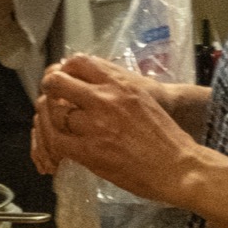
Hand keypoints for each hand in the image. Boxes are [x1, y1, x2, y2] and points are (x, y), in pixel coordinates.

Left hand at [32, 55, 206, 206]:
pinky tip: (57, 152)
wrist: (178, 167)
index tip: (62, 81)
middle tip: (50, 103)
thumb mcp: (142, 97)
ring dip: (49, 122)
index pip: (78, 61)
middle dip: (49, 91)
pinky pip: (58, 142)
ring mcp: (96, 124)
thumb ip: (116, 87)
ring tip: (52, 129)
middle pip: (58, 82)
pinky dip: (53, 146)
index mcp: (120, 82)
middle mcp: (105, 97)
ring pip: (54, 114)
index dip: (63, 70)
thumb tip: (90, 84)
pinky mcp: (91, 151)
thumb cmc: (165, 135)